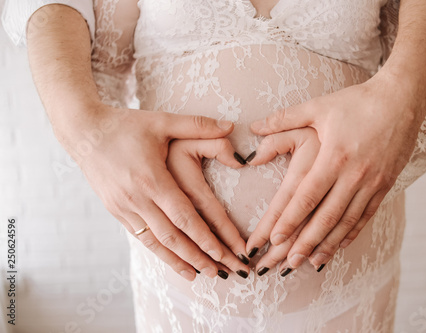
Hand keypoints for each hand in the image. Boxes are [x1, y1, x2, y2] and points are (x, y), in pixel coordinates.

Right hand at [75, 105, 248, 280]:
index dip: (204, 237)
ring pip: (155, 242)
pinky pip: (140, 237)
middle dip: (197, 257)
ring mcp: (124, 207)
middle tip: (220, 273)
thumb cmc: (126, 126)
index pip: (184, 216)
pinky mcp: (116, 211)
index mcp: (152, 178)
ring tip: (199, 275)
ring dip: (178, 261)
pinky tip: (172, 260)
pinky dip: (158, 252)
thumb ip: (197, 124)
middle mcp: (137, 198)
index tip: (224, 253)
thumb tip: (231, 126)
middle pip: (172, 237)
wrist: (84, 132)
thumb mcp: (162, 121)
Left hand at [246, 74, 425, 271]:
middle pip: (326, 216)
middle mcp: (353, 174)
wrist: (403, 99)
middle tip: (288, 263)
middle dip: (305, 242)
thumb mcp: (318, 107)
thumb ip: (284, 119)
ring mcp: (372, 182)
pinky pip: (367, 215)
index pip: (306, 196)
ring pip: (347, 221)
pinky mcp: (386, 184)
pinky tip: (340, 245)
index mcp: (333, 156)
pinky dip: (352, 233)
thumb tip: (254, 127)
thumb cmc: (356, 102)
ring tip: (311, 262)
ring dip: (328, 244)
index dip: (289, 220)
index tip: (274, 239)